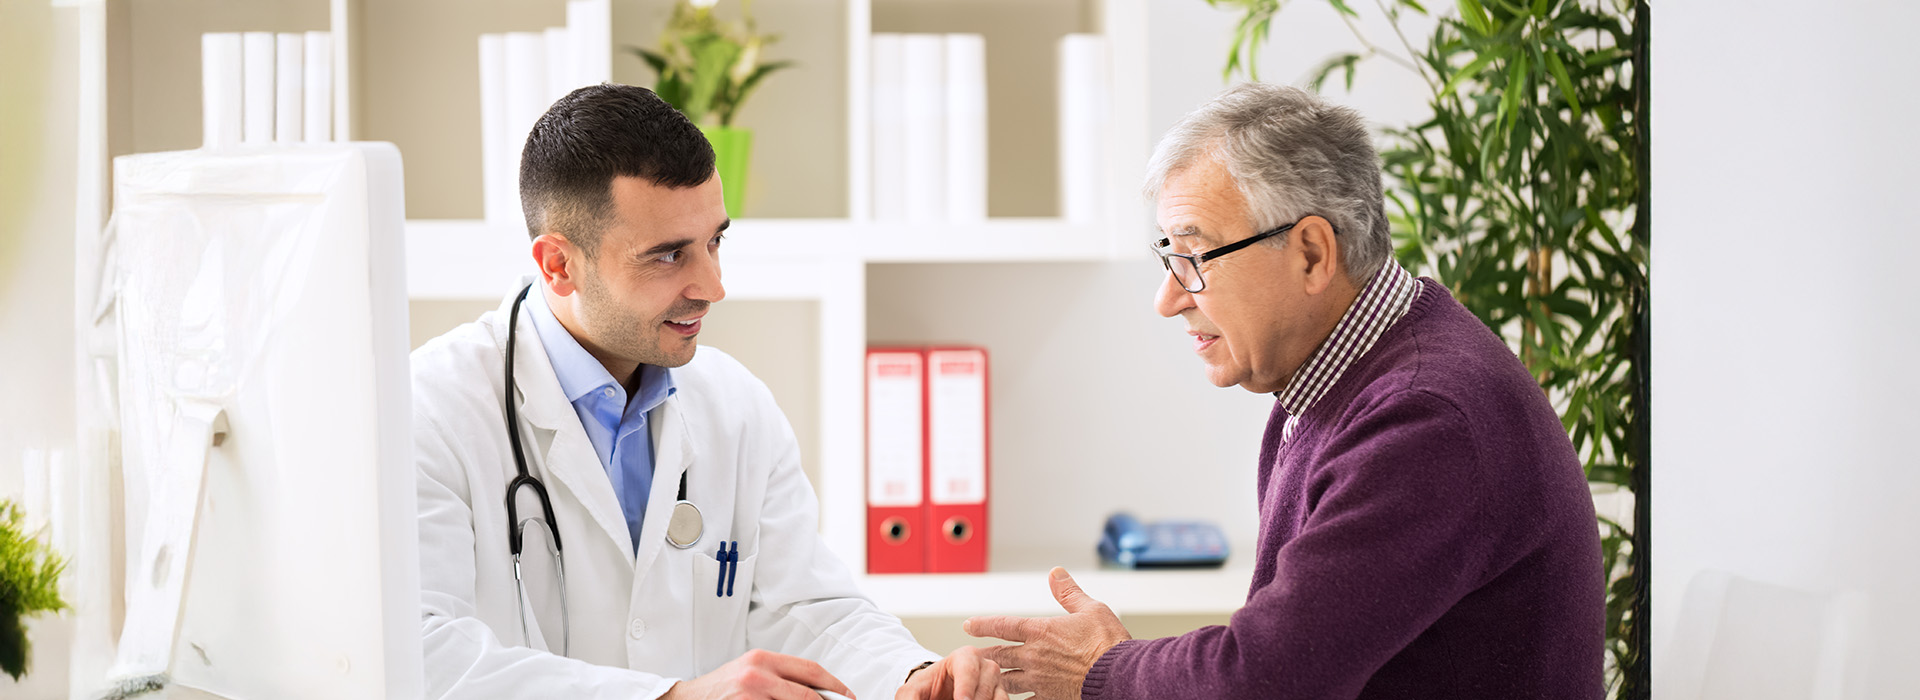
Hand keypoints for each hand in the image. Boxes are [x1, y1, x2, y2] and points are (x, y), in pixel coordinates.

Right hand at [662, 649, 855, 699]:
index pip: (809, 669)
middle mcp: (757, 674)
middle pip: (807, 693)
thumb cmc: (723, 688)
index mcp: (762, 659)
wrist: (689, 699)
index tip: (846, 695)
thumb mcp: (751, 671)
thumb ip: (780, 676)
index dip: (833, 685)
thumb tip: (817, 689)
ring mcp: (750, 695)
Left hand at [893, 646, 1007, 699]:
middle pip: (985, 687)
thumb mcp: (912, 692)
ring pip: (999, 698)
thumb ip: (910, 699)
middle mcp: (985, 667)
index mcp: (964, 656)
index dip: (965, 688)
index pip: (968, 670)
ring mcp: (996, 683)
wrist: (935, 694)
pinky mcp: (1001, 697)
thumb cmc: (926, 689)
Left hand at [963, 568, 1129, 699]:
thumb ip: (1068, 592)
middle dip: (983, 655)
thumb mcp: (1091, 608)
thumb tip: (1055, 574)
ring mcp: (1040, 679)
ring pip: (1006, 680)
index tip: (969, 625)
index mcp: (1040, 631)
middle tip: (969, 657)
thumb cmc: (1108, 643)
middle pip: (999, 655)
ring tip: (987, 678)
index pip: (1003, 625)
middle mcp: (1034, 656)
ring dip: (996, 678)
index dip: (983, 625)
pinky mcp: (1050, 697)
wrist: (1119, 675)